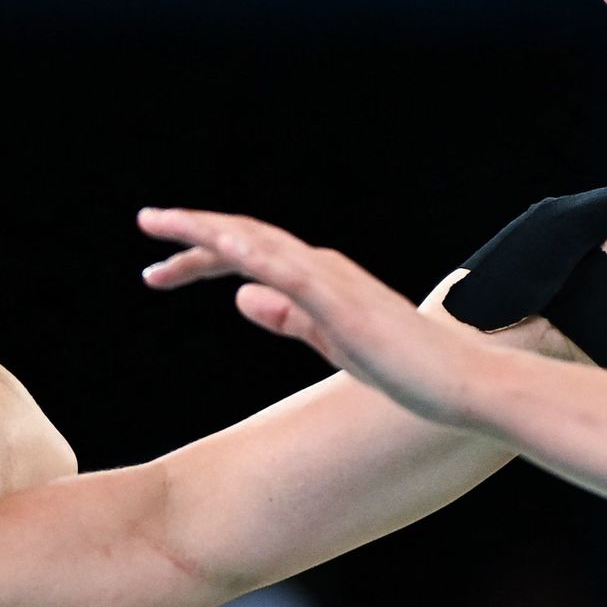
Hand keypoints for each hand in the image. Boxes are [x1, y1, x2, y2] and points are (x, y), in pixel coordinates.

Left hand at [139, 206, 493, 431]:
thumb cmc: (406, 366)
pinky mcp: (343, 305)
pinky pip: (293, 273)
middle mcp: (321, 268)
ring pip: (261, 243)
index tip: (159, 269)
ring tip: (165, 224)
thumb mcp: (329, 339)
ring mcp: (333, 282)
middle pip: (245, 239)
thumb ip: (287, 316)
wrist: (460, 381)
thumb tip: (241, 297)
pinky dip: (256, 256)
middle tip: (146, 226)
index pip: (248, 256)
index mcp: (316, 278)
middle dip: (192, 232)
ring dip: (211, 231)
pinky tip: (225, 249)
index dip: (201, 256)